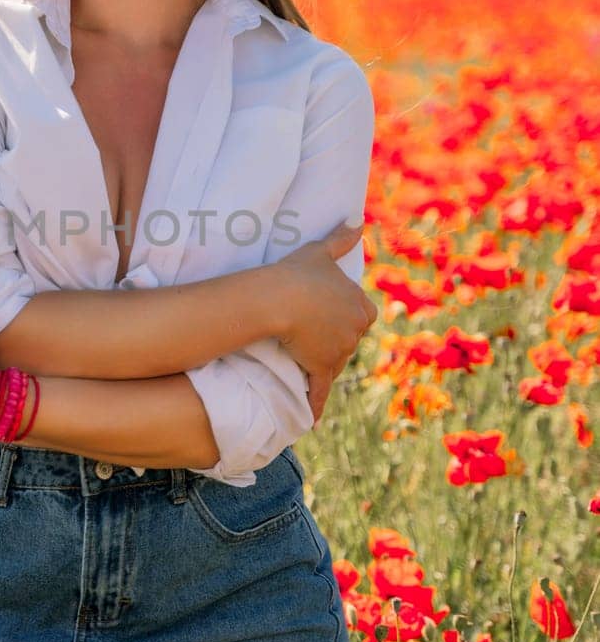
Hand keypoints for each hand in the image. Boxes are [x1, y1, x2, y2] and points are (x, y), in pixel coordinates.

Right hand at [273, 219, 377, 424]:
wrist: (278, 298)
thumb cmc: (298, 273)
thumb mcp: (320, 252)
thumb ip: (340, 239)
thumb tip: (357, 222)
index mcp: (360, 305)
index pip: (362, 315)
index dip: (345, 316)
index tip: (328, 314)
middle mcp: (355, 330)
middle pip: (348, 341)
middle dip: (333, 340)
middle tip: (310, 333)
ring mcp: (339, 351)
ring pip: (333, 363)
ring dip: (321, 364)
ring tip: (301, 360)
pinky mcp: (320, 367)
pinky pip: (320, 389)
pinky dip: (316, 403)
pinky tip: (313, 419)